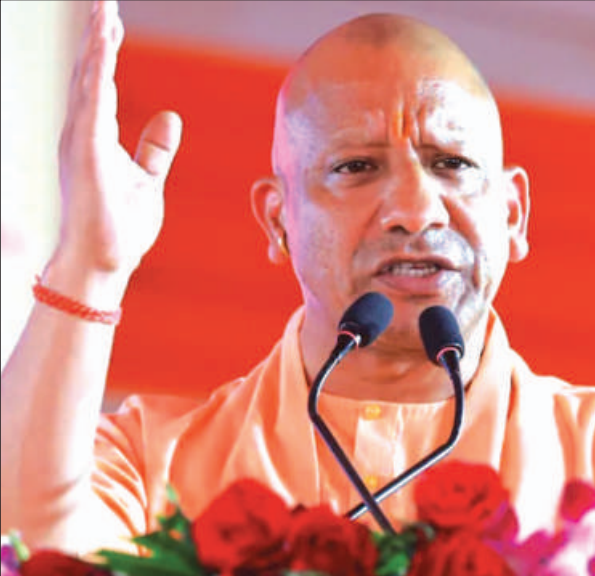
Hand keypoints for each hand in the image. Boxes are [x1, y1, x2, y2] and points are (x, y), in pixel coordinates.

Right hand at [56, 0, 181, 278]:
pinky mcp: (86, 154)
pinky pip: (94, 104)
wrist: (106, 262)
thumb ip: (155, 149)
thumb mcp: (147, 179)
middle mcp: (82, 134)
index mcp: (96, 138)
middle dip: (97, 37)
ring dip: (97, 45)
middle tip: (104, 2)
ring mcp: (81, 143)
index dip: (106, 52)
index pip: (101, 85)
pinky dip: (99, 73)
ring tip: (104, 9)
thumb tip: (170, 117)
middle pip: (91, 75)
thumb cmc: (121, 226)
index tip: (114, 20)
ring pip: (89, 82)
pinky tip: (105, 45)